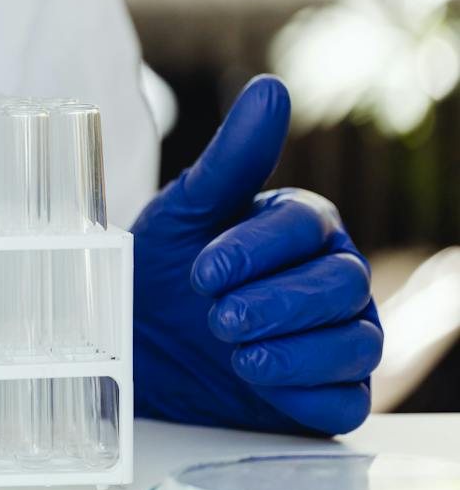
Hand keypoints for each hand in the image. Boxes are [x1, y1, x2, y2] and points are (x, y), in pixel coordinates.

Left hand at [133, 75, 381, 434]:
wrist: (132, 345)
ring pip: (357, 344)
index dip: (255, 249)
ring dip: (295, 353)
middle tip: (218, 317)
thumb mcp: (183, 212)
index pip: (306, 227)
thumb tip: (270, 89)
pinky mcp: (329, 393)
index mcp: (304, 225)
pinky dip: (306, 395)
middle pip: (341, 286)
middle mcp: (334, 277)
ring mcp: (339, 336)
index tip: (201, 272)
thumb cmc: (160, 268)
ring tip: (237, 353)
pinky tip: (260, 384)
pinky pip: (345, 400)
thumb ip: (231, 158)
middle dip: (278, 304)